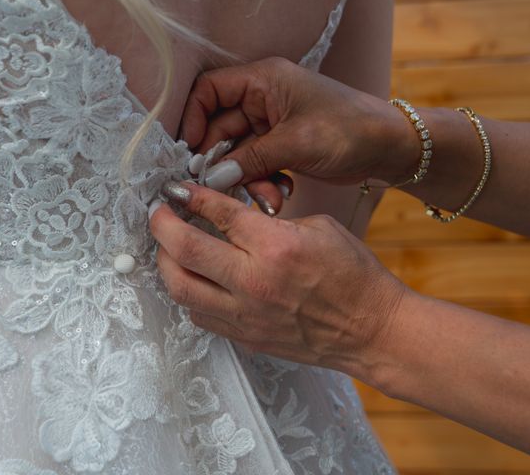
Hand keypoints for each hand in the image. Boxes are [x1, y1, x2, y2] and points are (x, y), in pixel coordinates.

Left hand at [149, 181, 407, 378]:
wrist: (371, 329)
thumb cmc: (354, 275)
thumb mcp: (319, 227)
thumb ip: (272, 221)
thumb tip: (236, 218)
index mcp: (276, 246)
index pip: (217, 213)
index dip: (190, 196)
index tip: (176, 191)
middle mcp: (254, 281)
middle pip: (184, 250)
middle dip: (161, 225)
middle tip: (159, 214)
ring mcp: (246, 315)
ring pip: (181, 288)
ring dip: (166, 263)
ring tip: (168, 248)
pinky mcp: (246, 337)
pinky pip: (200, 314)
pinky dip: (190, 293)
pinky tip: (196, 279)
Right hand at [180, 57, 412, 189]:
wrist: (389, 148)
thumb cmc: (348, 130)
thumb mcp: (295, 144)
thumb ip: (249, 160)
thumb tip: (211, 178)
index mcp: (264, 81)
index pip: (210, 90)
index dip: (194, 119)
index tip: (190, 152)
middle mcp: (264, 99)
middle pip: (221, 128)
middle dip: (224, 162)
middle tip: (222, 188)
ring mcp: (273, 124)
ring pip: (240, 153)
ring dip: (248, 178)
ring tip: (268, 197)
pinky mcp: (283, 146)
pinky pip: (258, 165)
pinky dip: (264, 182)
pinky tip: (281, 194)